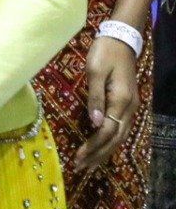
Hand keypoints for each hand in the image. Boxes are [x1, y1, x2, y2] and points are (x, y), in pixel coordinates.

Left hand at [74, 35, 140, 172]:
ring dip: (103, 151)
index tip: (78, 157)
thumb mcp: (94, 72)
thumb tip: (95, 123)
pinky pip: (119, 129)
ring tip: (88, 164)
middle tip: (80, 168)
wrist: (120, 40)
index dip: (92, 146)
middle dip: (97, 155)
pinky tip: (100, 148)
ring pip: (118, 136)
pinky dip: (109, 141)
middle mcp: (129, 108)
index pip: (106, 132)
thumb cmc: (104, 53)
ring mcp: (129, 107)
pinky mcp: (125, 104)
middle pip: (114, 139)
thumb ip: (95, 98)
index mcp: (121, 101)